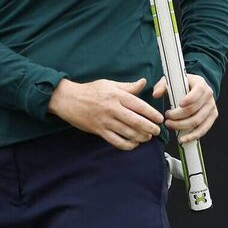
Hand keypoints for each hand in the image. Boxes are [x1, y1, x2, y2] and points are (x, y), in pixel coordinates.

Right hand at [47, 78, 163, 150]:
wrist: (68, 99)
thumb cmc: (90, 90)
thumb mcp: (109, 84)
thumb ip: (128, 86)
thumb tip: (144, 82)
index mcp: (117, 96)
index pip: (139, 105)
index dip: (151, 113)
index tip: (159, 118)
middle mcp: (112, 109)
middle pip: (135, 121)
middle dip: (149, 127)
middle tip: (157, 131)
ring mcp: (105, 121)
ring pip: (127, 132)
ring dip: (140, 137)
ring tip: (147, 138)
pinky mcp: (98, 131)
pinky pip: (115, 141)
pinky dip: (126, 145)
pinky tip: (133, 144)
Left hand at [152, 74, 218, 144]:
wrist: (194, 89)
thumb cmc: (181, 85)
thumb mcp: (171, 81)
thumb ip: (162, 86)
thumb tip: (156, 94)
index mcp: (200, 83)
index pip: (198, 91)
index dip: (190, 99)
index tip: (179, 104)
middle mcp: (208, 94)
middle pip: (194, 109)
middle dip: (178, 116)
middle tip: (167, 118)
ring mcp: (211, 106)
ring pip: (197, 121)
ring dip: (182, 126)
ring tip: (170, 125)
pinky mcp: (212, 116)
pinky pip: (203, 129)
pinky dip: (193, 136)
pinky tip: (182, 139)